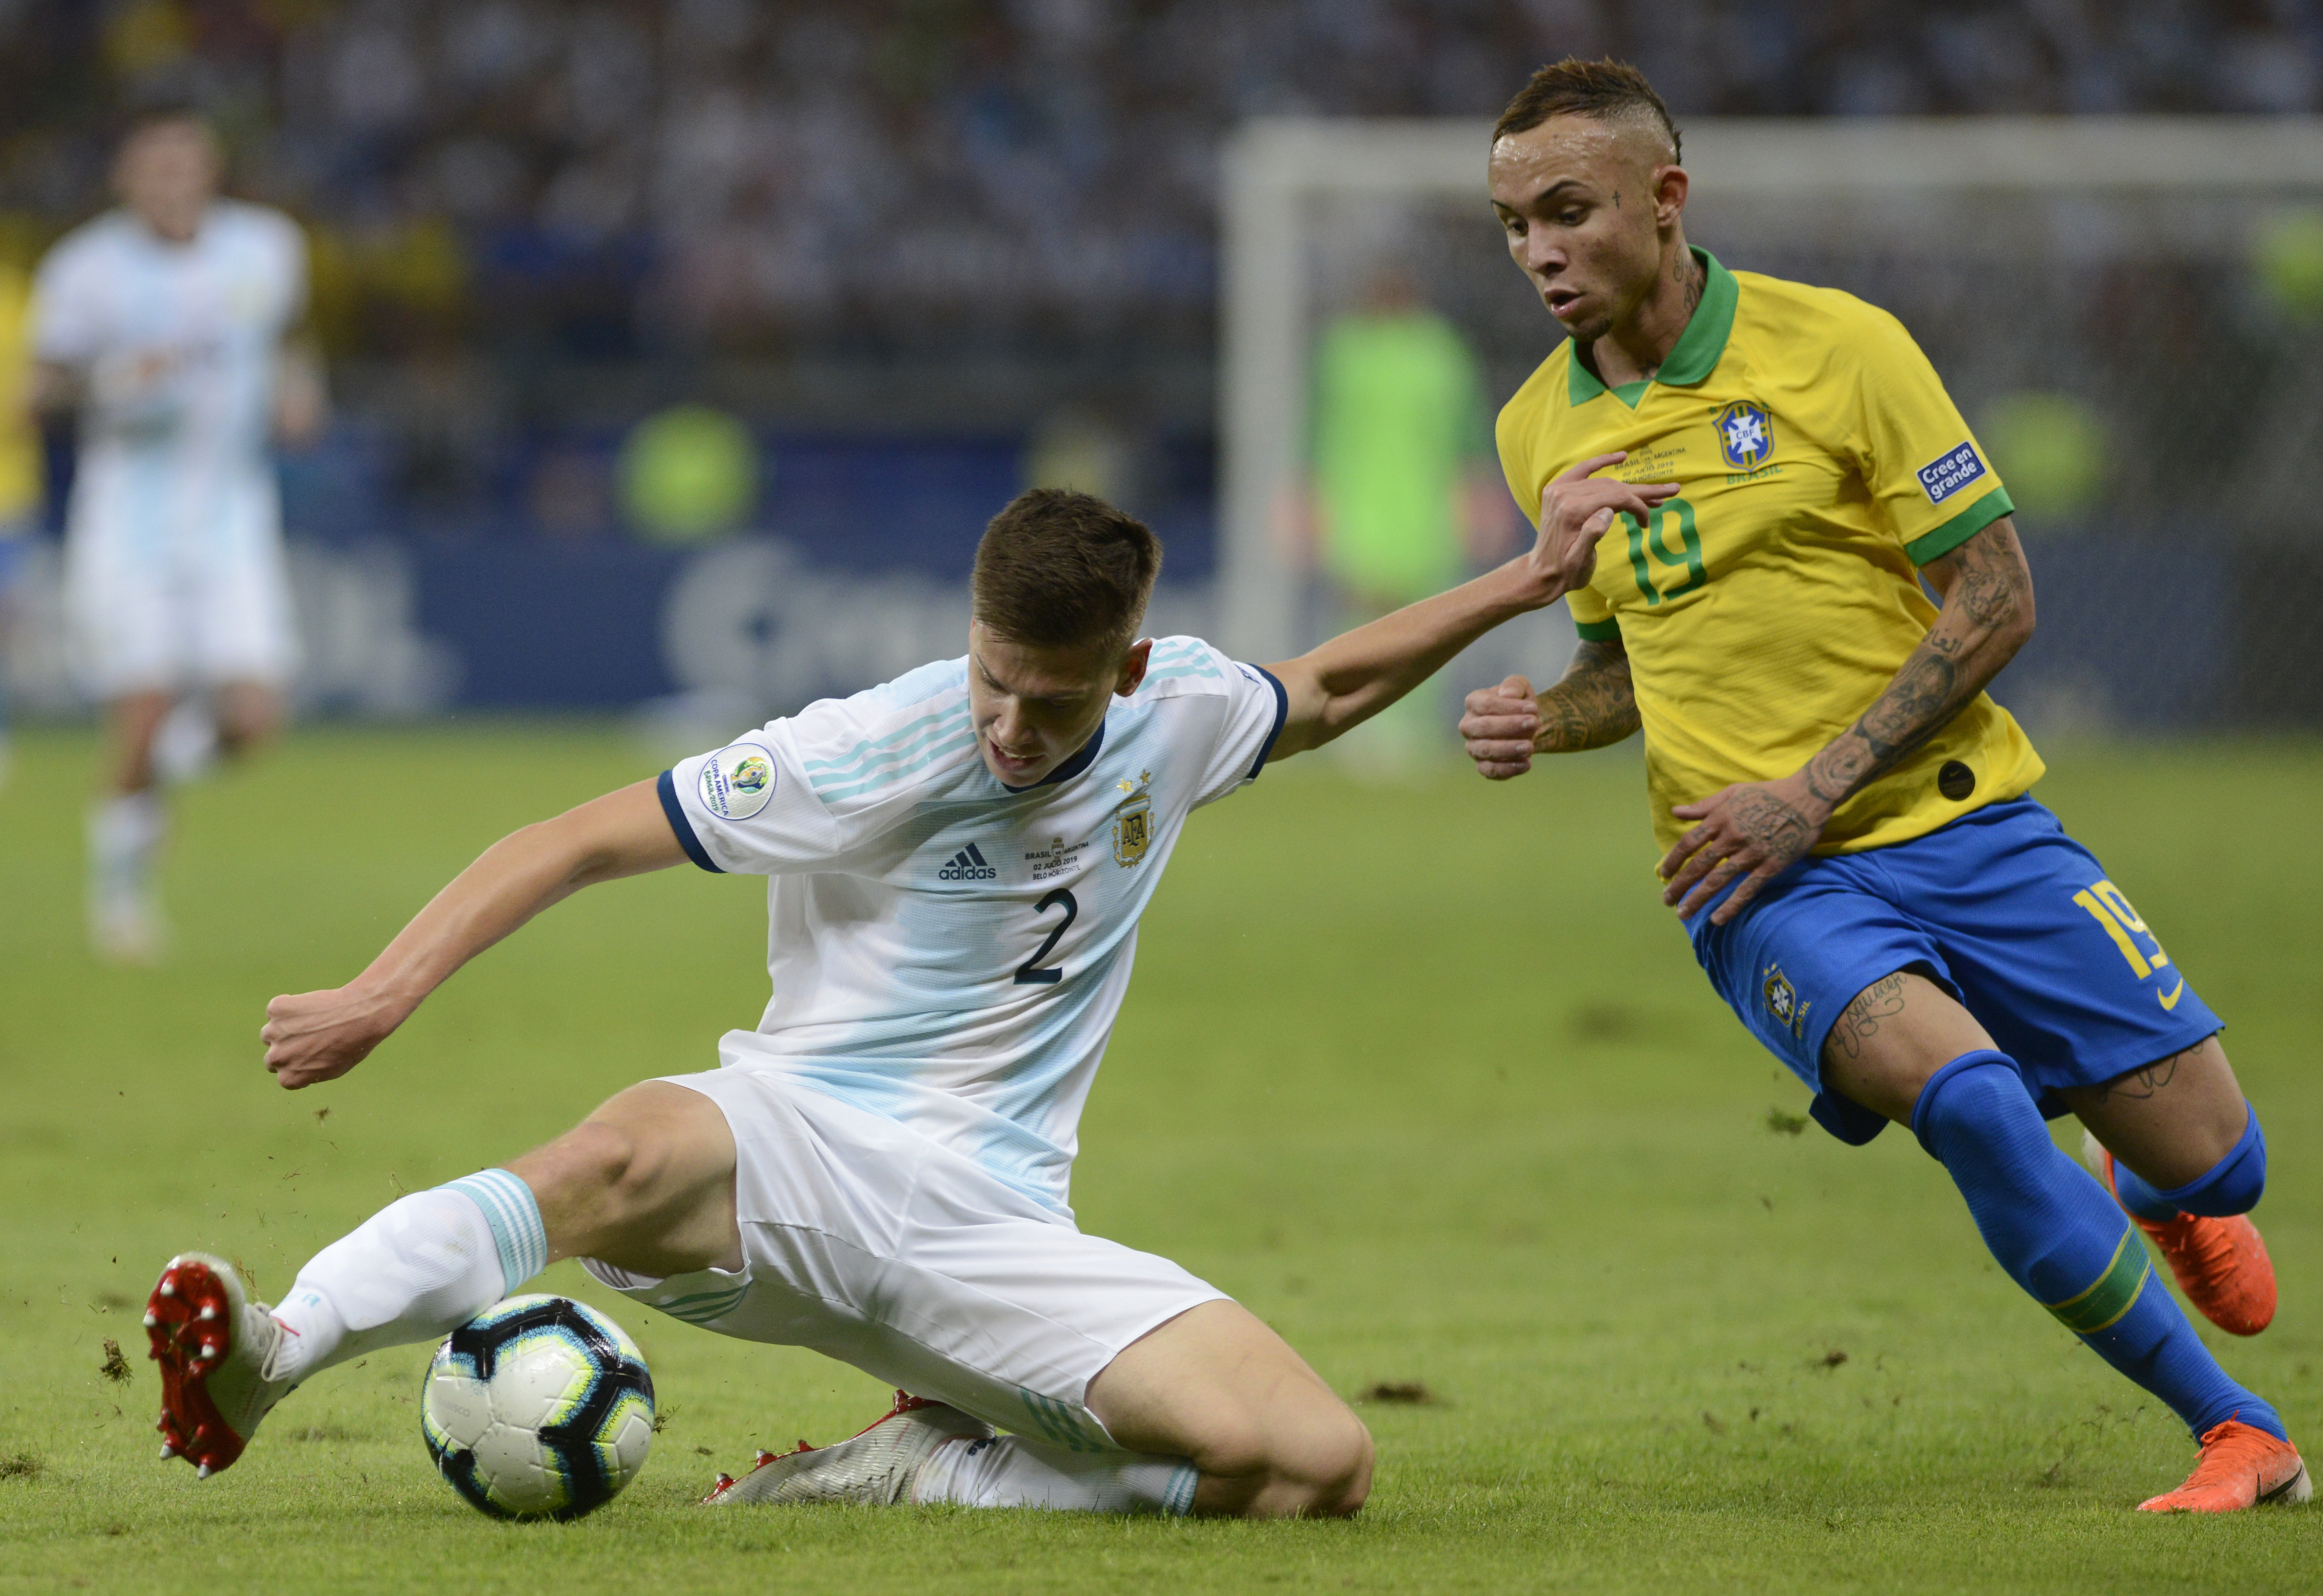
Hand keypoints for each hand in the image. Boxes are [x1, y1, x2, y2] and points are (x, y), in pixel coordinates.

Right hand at [261, 982, 412, 1088]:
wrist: (362, 1015)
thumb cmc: (354, 1044)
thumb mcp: (334, 1069)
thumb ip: (308, 1072)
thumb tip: (296, 1068)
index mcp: (289, 1078)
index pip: (283, 1074)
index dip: (298, 1063)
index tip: (312, 1054)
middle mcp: (276, 1059)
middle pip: (273, 1056)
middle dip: (287, 1047)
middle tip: (311, 1037)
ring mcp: (273, 1032)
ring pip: (270, 1032)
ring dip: (285, 1027)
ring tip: (313, 1021)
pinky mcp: (276, 1009)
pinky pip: (277, 1009)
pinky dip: (289, 1006)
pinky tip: (312, 1005)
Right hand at [1461, 674, 1541, 779]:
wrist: (1525, 726)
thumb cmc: (1519, 704)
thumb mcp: (1520, 687)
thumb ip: (1514, 685)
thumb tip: (1507, 694)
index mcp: (1473, 703)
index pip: (1486, 705)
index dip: (1509, 707)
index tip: (1534, 709)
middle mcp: (1468, 726)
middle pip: (1484, 727)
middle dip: (1510, 726)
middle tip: (1535, 724)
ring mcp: (1473, 747)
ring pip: (1486, 750)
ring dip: (1509, 749)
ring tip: (1531, 747)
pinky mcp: (1482, 766)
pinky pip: (1490, 771)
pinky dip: (1508, 769)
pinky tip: (1527, 764)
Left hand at [1507, 452, 1678, 607]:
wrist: (1542, 572)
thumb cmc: (1566, 571)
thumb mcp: (1581, 561)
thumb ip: (1593, 535)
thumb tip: (1609, 511)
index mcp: (1572, 511)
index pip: (1615, 498)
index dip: (1637, 506)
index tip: (1647, 522)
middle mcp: (1564, 495)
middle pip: (1612, 487)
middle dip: (1642, 493)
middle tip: (1672, 490)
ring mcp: (1560, 490)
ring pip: (1604, 482)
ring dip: (1629, 487)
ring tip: (1656, 493)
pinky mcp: (1558, 489)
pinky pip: (1583, 470)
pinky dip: (1602, 462)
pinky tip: (1622, 457)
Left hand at [1658, 772, 1830, 923]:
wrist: (1807, 796)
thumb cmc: (1768, 793)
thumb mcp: (1733, 792)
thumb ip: (1704, 806)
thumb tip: (1676, 812)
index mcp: (1720, 818)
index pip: (1689, 843)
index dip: (1673, 860)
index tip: (1664, 874)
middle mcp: (1732, 837)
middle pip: (1699, 865)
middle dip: (1680, 885)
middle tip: (1666, 900)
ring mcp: (1751, 853)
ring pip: (1718, 880)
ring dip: (1698, 898)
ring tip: (1683, 913)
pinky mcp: (1771, 866)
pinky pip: (1747, 890)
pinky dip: (1731, 905)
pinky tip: (1717, 919)